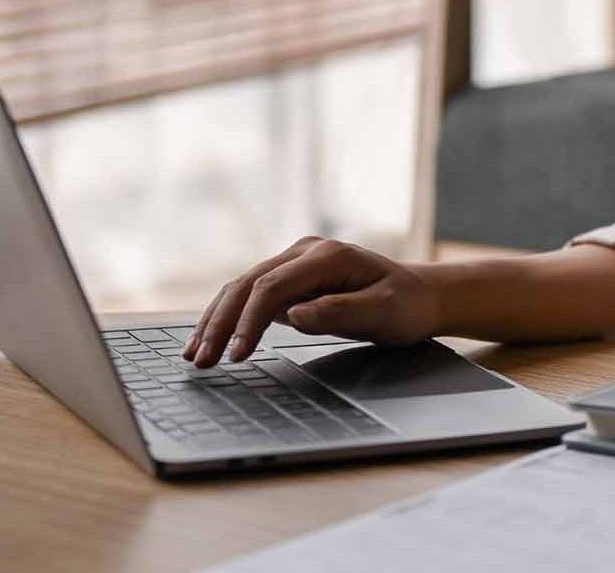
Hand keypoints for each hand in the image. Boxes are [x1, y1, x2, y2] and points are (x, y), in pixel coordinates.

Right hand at [182, 236, 441, 366]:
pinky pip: (251, 296)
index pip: (273, 287)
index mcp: (327, 256)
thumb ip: (341, 312)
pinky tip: (210, 339)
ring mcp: (294, 263)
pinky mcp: (289, 279)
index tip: (235, 354)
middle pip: (248, 284)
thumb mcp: (384, 312)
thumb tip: (294, 315)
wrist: (420, 295)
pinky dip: (228, 318)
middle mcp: (305, 252)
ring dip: (216, 321)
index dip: (249, 321)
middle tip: (200, 361)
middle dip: (220, 324)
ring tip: (194, 355)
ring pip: (242, 288)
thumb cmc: (406, 306)